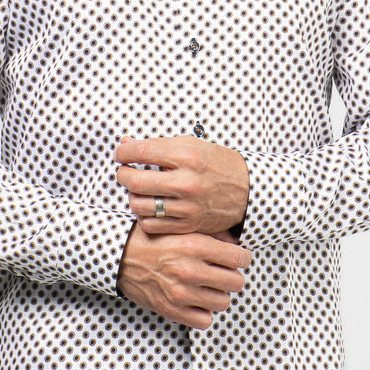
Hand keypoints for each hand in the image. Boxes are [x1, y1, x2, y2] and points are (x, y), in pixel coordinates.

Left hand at [114, 135, 249, 237]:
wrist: (247, 190)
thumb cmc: (218, 164)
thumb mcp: (191, 145)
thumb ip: (157, 145)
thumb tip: (126, 144)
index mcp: (187, 157)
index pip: (140, 152)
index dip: (123, 152)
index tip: (121, 154)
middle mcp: (186, 182)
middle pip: (135, 181)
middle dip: (123, 174)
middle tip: (125, 171)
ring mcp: (187, 206)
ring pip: (139, 205)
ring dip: (132, 196)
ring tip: (138, 189)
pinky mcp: (188, 225)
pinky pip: (151, 224)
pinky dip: (144, 215)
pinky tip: (149, 206)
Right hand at [117, 222, 251, 329]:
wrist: (121, 256)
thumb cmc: (153, 240)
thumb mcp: (182, 228)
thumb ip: (211, 234)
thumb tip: (236, 243)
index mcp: (194, 246)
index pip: (238, 258)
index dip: (242, 258)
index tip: (237, 259)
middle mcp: (189, 270)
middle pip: (235, 282)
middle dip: (231, 276)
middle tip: (222, 272)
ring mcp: (180, 293)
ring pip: (223, 302)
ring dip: (218, 294)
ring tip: (207, 286)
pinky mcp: (172, 310)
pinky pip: (205, 320)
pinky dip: (203, 311)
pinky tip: (196, 299)